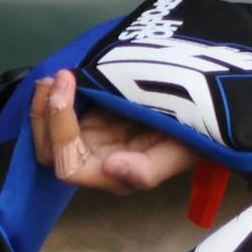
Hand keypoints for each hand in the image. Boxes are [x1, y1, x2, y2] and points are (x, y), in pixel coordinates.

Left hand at [30, 70, 196, 193]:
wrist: (207, 116)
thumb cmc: (194, 137)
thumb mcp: (181, 153)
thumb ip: (147, 170)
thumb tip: (111, 167)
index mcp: (111, 176)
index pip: (68, 165)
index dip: (61, 132)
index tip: (69, 90)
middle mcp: (94, 162)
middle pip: (48, 150)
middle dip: (45, 114)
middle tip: (56, 78)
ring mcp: (90, 141)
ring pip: (47, 133)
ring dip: (44, 104)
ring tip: (55, 76)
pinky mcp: (90, 122)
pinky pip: (60, 115)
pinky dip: (54, 97)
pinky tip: (62, 77)